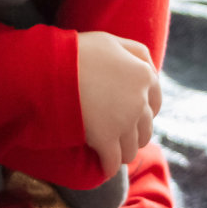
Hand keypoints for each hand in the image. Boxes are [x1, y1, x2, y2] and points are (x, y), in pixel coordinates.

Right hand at [76, 32, 161, 173]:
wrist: (50, 69)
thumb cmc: (77, 52)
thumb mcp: (112, 41)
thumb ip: (136, 53)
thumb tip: (151, 70)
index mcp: (144, 75)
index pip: (156, 102)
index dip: (145, 110)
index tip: (132, 114)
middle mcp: (140, 100)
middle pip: (145, 129)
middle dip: (133, 133)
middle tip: (117, 132)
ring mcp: (124, 122)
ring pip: (131, 149)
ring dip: (122, 151)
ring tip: (109, 149)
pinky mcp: (105, 140)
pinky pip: (113, 163)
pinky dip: (108, 166)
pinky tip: (102, 165)